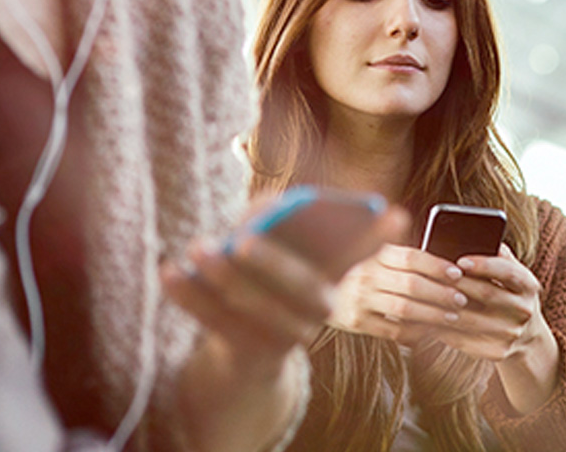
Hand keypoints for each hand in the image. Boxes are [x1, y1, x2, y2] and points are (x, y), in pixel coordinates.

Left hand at [162, 198, 408, 371]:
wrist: (250, 346)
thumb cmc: (266, 271)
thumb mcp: (275, 242)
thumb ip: (271, 218)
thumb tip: (258, 218)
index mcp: (334, 275)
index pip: (360, 253)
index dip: (378, 237)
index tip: (396, 213)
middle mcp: (319, 309)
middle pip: (302, 287)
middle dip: (273, 262)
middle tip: (241, 239)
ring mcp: (288, 336)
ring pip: (254, 307)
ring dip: (222, 277)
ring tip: (196, 248)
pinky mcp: (251, 352)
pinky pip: (217, 323)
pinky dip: (190, 297)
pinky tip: (170, 272)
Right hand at [329, 243, 474, 345]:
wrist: (308, 289)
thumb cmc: (355, 269)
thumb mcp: (371, 253)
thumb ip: (398, 254)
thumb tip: (437, 257)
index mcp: (373, 253)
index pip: (411, 257)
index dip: (437, 265)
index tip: (457, 273)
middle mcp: (365, 274)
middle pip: (412, 284)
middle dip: (441, 293)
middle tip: (461, 299)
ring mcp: (359, 299)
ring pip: (404, 308)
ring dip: (433, 314)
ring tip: (452, 316)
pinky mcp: (355, 322)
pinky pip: (392, 329)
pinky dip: (414, 332)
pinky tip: (430, 332)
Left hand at [426, 245, 548, 363]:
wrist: (525, 336)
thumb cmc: (507, 293)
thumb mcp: (511, 274)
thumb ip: (497, 255)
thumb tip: (474, 234)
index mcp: (528, 285)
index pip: (508, 271)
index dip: (484, 265)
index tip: (461, 260)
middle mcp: (524, 310)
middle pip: (488, 294)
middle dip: (458, 284)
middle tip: (432, 275)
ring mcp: (513, 333)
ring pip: (472, 320)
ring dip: (445, 308)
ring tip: (423, 296)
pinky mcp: (498, 352)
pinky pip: (466, 341)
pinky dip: (444, 330)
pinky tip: (427, 320)